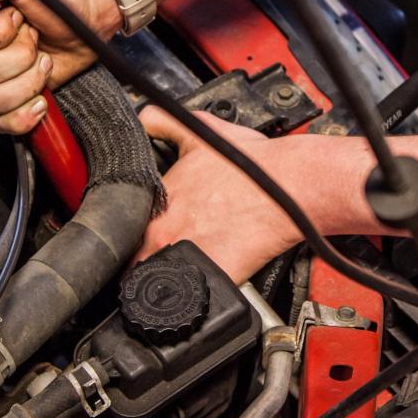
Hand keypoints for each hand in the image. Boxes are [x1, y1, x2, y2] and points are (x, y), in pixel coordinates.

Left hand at [136, 107, 307, 282]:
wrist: (292, 186)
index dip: (133, 232)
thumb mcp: (200, 129)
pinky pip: (191, 299)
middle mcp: (164, 231)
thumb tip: (143, 118)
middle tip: (168, 252)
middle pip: (137, 258)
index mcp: (157, 200)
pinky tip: (202, 285)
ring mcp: (185, 258)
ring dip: (167, 277)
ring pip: (160, 280)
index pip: (125, 226)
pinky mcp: (211, 278)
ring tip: (183, 271)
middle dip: (147, 257)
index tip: (145, 234)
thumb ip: (164, 122)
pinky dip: (194, 295)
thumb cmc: (254, 164)